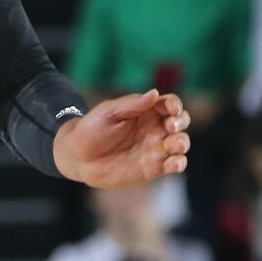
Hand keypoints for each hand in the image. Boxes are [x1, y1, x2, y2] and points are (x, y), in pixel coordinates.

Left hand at [53, 89, 190, 188]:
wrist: (78, 157)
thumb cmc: (91, 129)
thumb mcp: (108, 113)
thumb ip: (132, 105)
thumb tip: (155, 93)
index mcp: (146, 110)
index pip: (168, 103)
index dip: (174, 104)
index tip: (172, 108)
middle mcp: (155, 128)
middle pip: (180, 121)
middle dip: (181, 122)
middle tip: (171, 126)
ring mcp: (155, 148)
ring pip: (180, 143)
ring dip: (183, 142)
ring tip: (176, 145)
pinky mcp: (153, 167)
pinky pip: (173, 164)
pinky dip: (179, 163)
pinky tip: (174, 163)